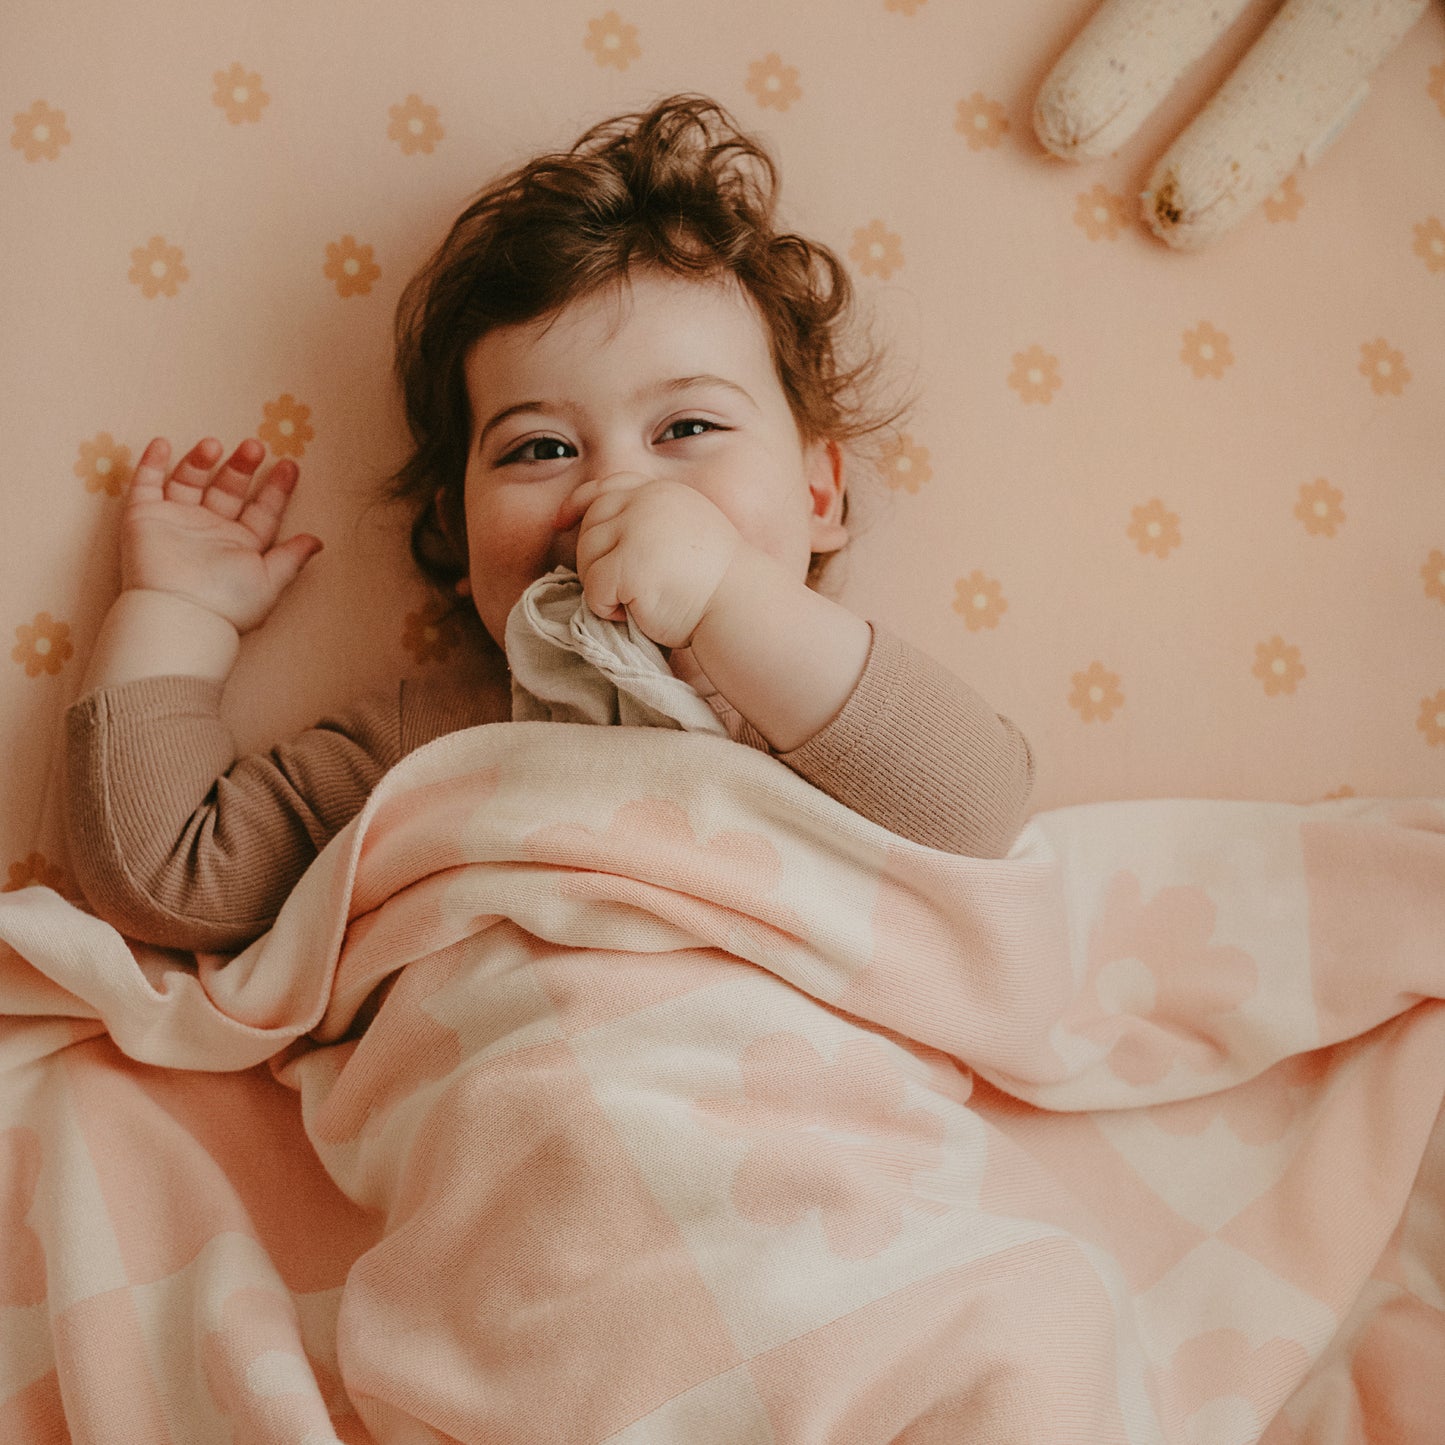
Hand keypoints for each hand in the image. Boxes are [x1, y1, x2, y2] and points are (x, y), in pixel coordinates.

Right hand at [121, 435, 322, 633]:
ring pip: (189, 481)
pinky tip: (164, 444)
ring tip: (214, 444)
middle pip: (228, 490)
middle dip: (241, 468)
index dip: (277, 489)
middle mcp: (210, 531)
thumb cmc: (228, 601)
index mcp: (241, 545)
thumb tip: (318, 541)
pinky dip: (152, 463)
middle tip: (255, 446)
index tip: (291, 466)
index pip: (262, 510)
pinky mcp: (144, 518)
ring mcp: (177, 522)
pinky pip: (146, 485)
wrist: (178, 612)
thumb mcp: (270, 580)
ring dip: (201, 460)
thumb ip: (293, 558)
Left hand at [561, 473, 743, 648]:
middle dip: (593, 559)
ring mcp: (637, 530)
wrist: (740, 606)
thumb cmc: (715, 584)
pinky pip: (594, 587)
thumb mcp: (684, 533)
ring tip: (636, 602)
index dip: (577, 503)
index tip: (561, 522)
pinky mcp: (628, 563)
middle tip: (620, 589)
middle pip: (590, 525)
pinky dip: (606, 608)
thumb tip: (597, 528)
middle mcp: (647, 503)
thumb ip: (648, 522)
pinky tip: (636, 613)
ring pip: (587, 557)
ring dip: (602, 587)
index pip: (607, 487)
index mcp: (662, 493)